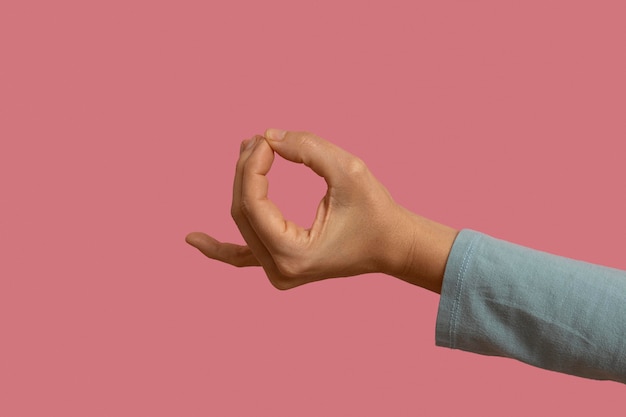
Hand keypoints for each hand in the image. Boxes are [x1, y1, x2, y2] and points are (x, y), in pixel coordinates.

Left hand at [186, 129, 457, 291]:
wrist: (393, 246)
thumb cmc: (377, 211)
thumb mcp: (348, 171)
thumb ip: (307, 148)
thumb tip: (268, 137)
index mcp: (293, 254)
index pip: (252, 202)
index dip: (253, 165)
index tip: (266, 138)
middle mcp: (279, 271)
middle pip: (242, 211)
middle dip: (245, 171)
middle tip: (257, 139)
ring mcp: (277, 274)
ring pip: (243, 224)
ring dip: (241, 189)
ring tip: (245, 154)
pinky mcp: (281, 268)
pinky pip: (242, 256)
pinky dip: (218, 246)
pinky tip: (192, 239)